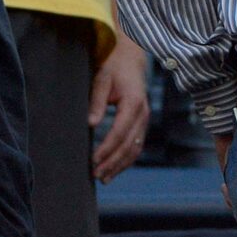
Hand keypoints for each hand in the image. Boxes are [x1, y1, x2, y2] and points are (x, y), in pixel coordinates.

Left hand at [90, 43, 150, 180]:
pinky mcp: (142, 123)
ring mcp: (145, 119)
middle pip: (129, 145)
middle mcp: (143, 113)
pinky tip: (114, 169)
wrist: (130, 59)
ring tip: (104, 178)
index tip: (93, 160)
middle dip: (112, 162)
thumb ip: (96, 102)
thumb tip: (91, 124)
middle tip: (95, 175)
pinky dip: (126, 159)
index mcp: (133, 103)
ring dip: (120, 165)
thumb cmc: (113, 67)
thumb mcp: (101, 79)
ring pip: (135, 148)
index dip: (107, 149)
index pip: (120, 132)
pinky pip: (136, 145)